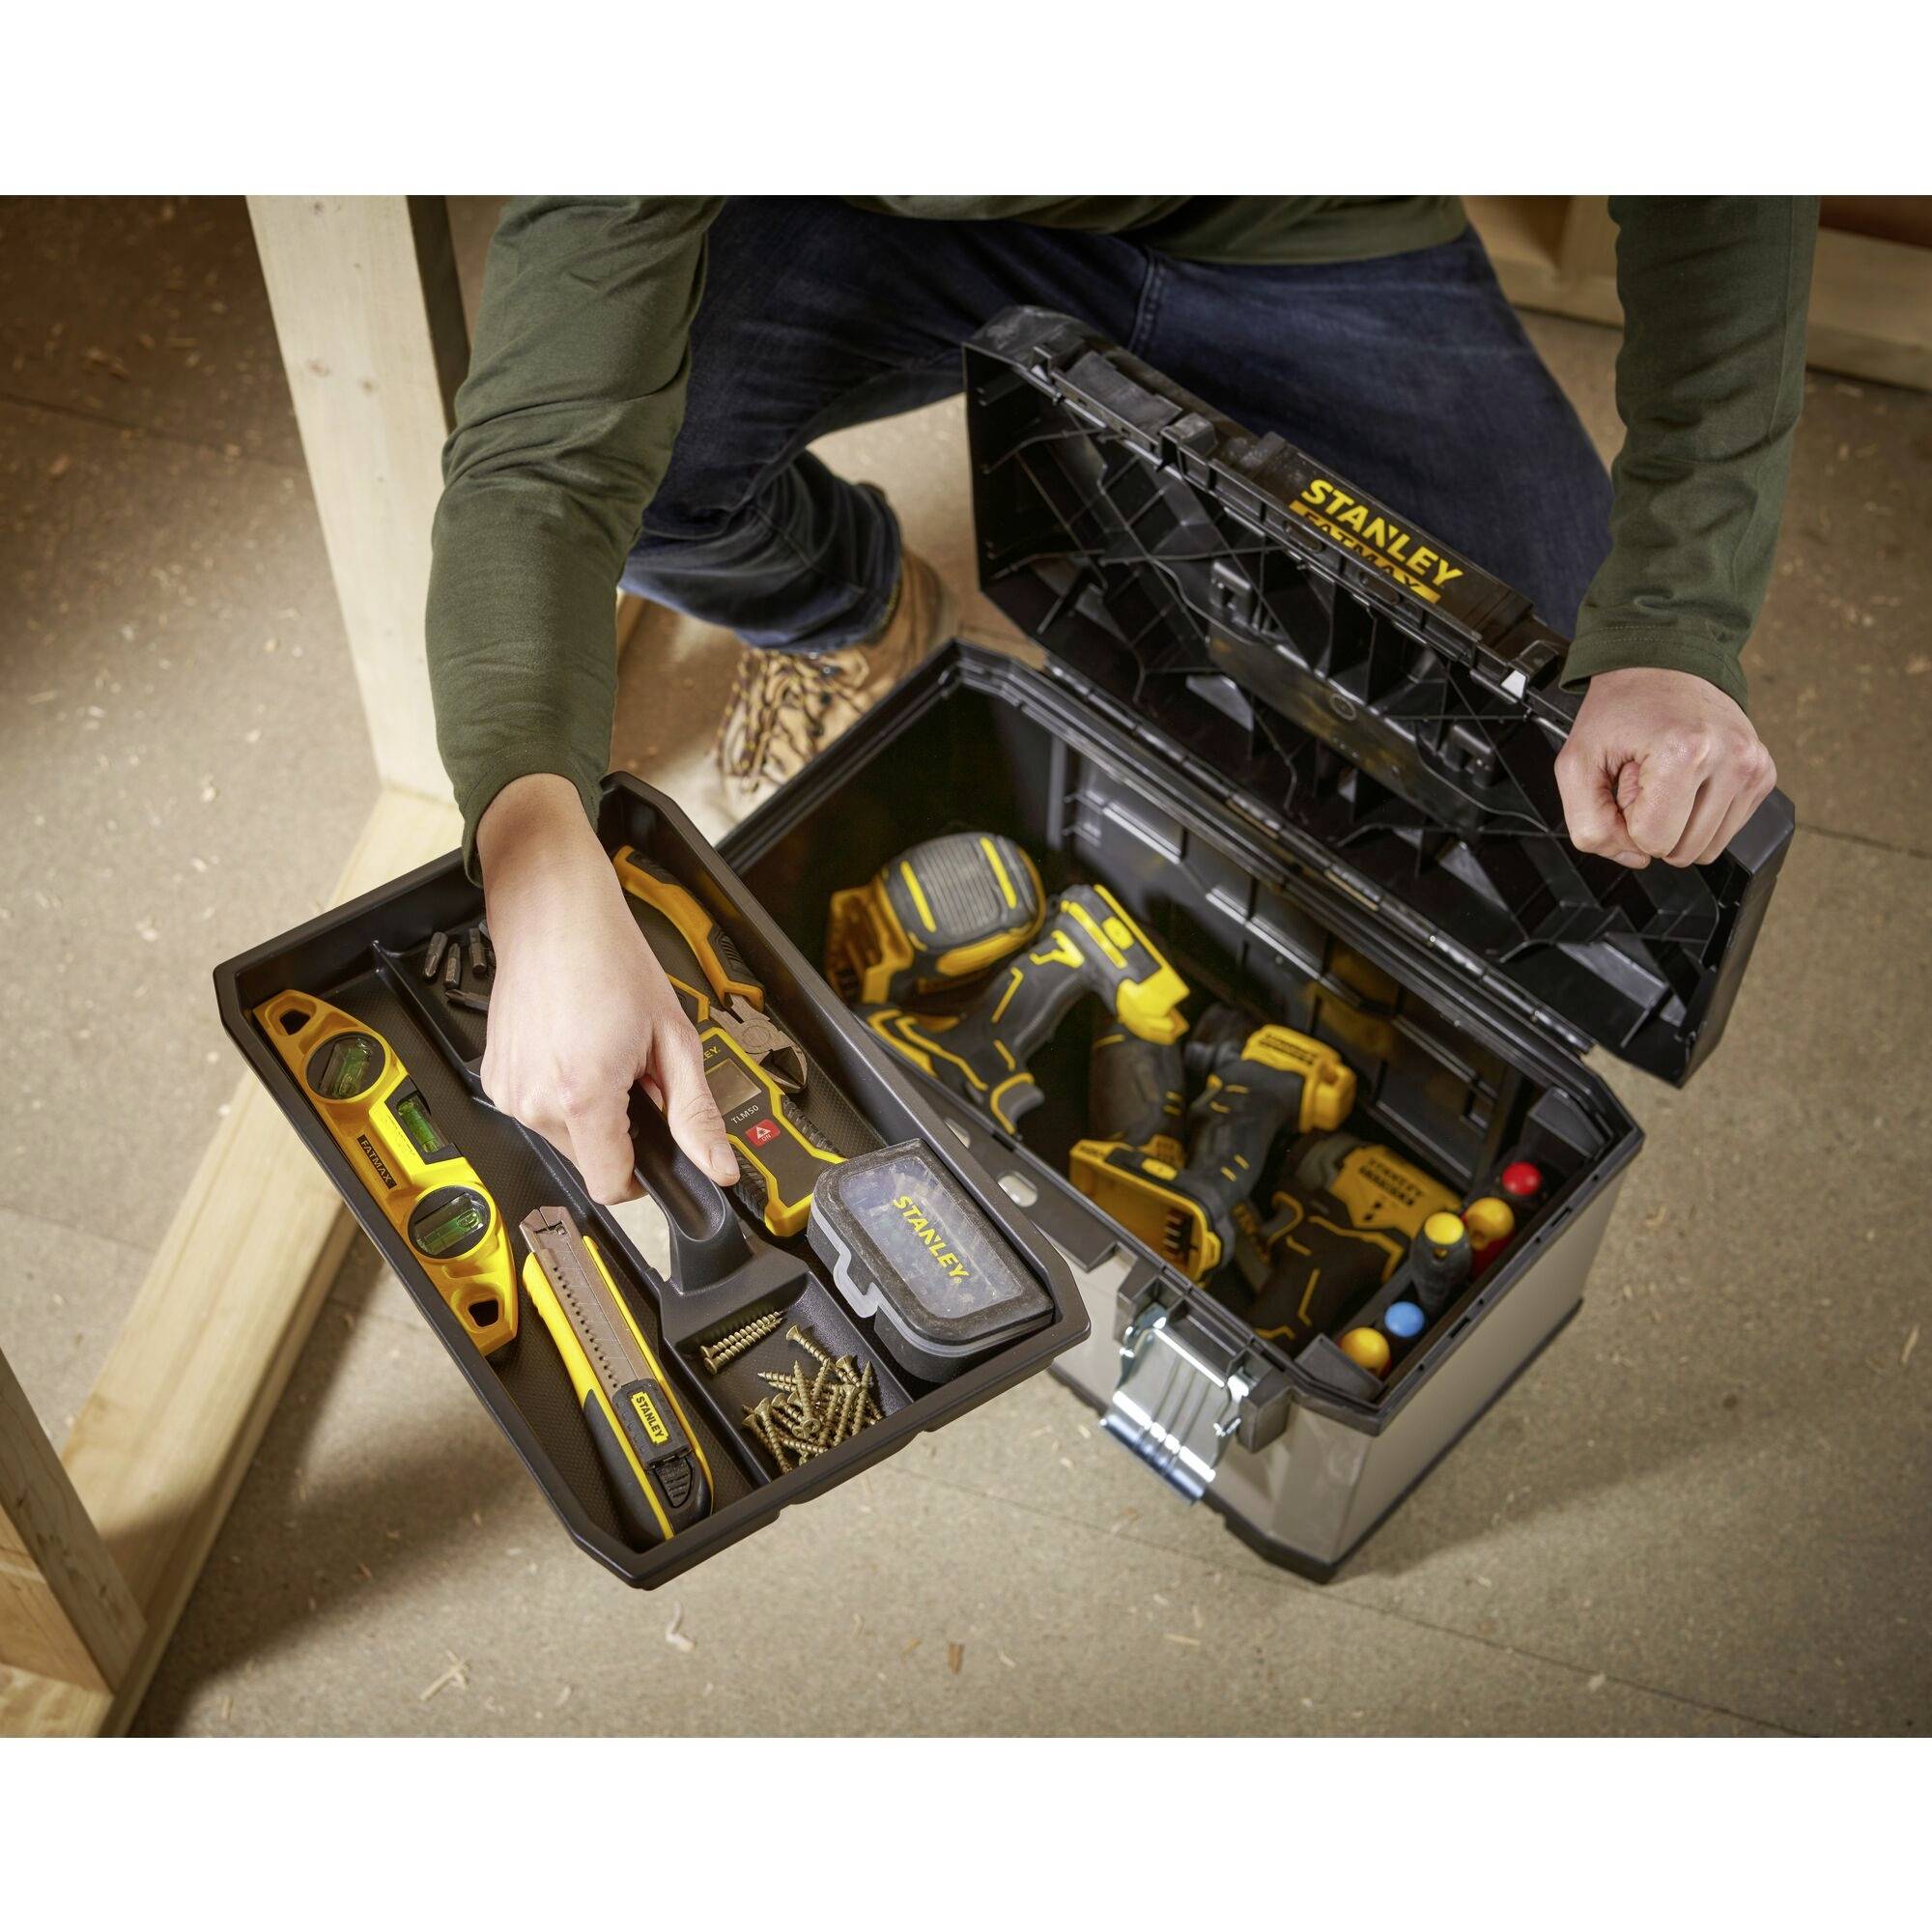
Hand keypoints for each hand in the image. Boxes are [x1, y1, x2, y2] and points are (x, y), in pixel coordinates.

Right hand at [474, 774, 737, 1203]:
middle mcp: (535, 1101)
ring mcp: (508, 1091)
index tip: (654, 1145)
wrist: (554, 916)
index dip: (643, 1174)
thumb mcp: (673, 1039)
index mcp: (582, 1095)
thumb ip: (695, 1114)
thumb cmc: (610, 961)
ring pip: (563, 1138)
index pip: (611, 1186)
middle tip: (633, 1074)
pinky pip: (537, 1110)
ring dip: (590, 1111)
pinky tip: (574, 1049)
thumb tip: (717, 1167)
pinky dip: (561, 1093)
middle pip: (589, 1161)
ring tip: (603, 1055)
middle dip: (620, 1130)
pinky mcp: (494, 1078)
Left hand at [1554, 667, 1775, 868]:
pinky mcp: (1764, 774)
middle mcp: (1731, 758)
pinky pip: (1726, 831)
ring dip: (1677, 821)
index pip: (1653, 842)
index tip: (1629, 780)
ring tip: (1665, 777)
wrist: (1662, 664)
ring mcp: (1753, 766)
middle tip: (1645, 778)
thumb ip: (1589, 826)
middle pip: (1682, 851)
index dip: (1628, 820)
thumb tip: (1635, 858)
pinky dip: (1699, 814)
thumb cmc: (1620, 710)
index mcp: (1685, 752)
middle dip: (1653, 823)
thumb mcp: (1576, 764)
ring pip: (1707, 848)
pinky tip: (1688, 777)